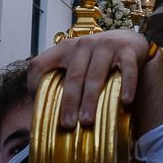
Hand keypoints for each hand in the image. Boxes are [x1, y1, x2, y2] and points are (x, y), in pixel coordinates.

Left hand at [25, 30, 148, 128]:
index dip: (34, 81)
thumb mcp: (77, 60)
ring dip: (90, 100)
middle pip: (73, 76)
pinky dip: (127, 86)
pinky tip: (125, 101)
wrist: (129, 38)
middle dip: (69, 102)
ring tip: (87, 121)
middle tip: (66, 124)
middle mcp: (84, 45)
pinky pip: (127, 70)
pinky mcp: (128, 50)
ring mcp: (107, 46)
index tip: (36, 102)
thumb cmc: (98, 57)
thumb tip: (44, 109)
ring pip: (96, 75)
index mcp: (66, 48)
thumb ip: (63, 77)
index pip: (41, 62)